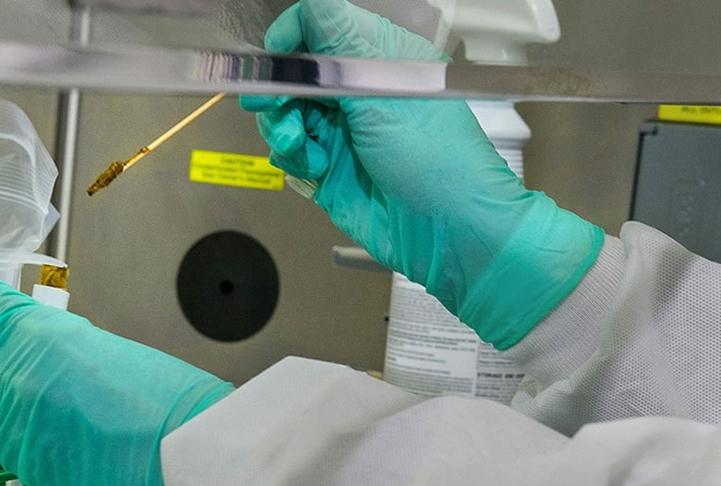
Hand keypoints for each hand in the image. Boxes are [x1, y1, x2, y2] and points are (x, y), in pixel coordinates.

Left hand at [0, 281, 234, 485]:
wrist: (171, 450)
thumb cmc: (158, 394)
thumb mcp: (100, 346)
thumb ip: (57, 348)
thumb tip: (46, 359)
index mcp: (31, 329)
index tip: (8, 323)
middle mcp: (6, 370)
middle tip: (16, 366)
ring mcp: (3, 420)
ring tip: (25, 407)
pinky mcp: (15, 462)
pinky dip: (12, 437)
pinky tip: (46, 437)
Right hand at [242, 0, 602, 348]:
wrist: (446, 229)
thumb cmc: (436, 158)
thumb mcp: (383, 89)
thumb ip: (338, 46)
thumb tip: (307, 10)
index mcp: (376, 58)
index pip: (318, 26)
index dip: (290, 39)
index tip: (274, 63)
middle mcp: (356, 92)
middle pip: (292, 74)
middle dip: (278, 92)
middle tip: (274, 108)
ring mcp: (341, 131)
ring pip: (285, 115)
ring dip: (284, 130)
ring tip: (301, 147)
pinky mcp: (329, 168)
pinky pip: (290, 154)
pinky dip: (294, 160)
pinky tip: (318, 170)